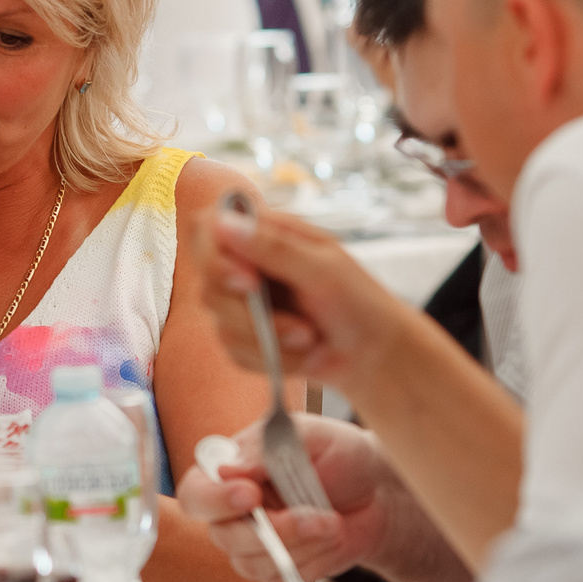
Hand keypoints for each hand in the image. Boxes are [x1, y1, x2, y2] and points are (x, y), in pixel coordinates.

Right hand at [181, 414, 403, 581]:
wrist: (379, 495)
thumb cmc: (342, 457)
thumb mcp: (309, 435)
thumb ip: (266, 448)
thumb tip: (228, 469)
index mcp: (232, 471)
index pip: (196, 494)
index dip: (216, 500)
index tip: (251, 496)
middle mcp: (233, 512)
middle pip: (224, 536)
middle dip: (276, 530)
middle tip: (317, 516)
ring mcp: (253, 546)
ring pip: (253, 563)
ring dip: (301, 545)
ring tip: (333, 522)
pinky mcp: (276, 572)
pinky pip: (279, 581)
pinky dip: (310, 563)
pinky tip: (329, 541)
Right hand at [195, 203, 411, 397]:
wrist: (374, 356)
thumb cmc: (360, 302)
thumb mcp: (323, 269)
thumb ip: (273, 247)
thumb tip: (223, 222)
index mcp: (266, 234)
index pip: (208, 229)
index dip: (215, 256)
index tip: (247, 280)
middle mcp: (248, 265)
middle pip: (208, 284)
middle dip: (252, 313)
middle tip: (296, 325)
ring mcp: (244, 303)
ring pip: (221, 324)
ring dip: (270, 340)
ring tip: (309, 338)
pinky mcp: (245, 338)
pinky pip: (235, 352)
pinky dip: (272, 358)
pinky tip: (302, 354)